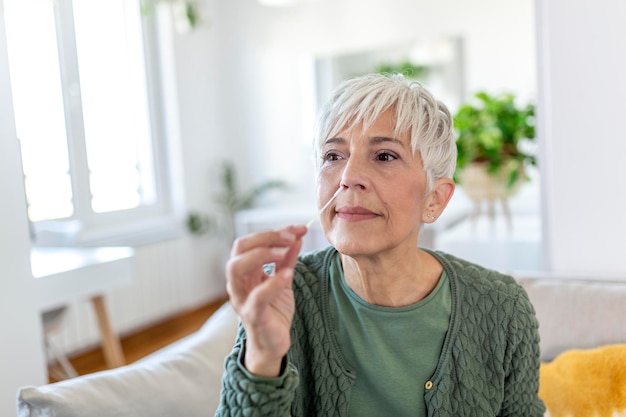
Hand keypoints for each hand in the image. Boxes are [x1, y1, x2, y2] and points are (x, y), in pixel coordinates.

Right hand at [226, 224, 306, 376]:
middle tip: (290, 237)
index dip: (273, 232)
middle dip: (266, 237)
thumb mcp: (283, 279)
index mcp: (244, 271)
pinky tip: (287, 276)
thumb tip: (297, 235)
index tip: (298, 229)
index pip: (249, 241)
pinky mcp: (252, 315)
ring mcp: (241, 298)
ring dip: (261, 254)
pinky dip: (272, 283)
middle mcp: (238, 281)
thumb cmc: (273, 310)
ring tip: (285, 251)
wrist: (273, 343)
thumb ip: (286, 259)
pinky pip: (256, 296)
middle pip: (240, 248)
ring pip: (236, 267)